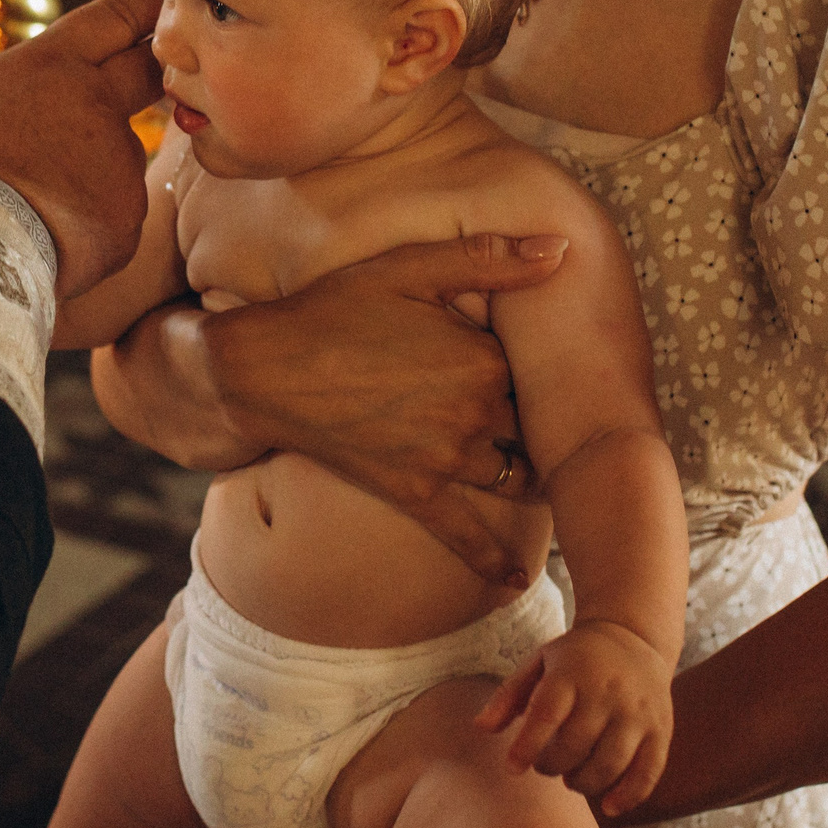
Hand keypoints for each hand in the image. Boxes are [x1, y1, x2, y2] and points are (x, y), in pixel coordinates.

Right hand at [0, 0, 164, 298]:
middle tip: (167, 65)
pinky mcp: (127, 221)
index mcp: (49, 67)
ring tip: (28, 207)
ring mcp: (118, 165)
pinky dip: (84, 230)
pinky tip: (45, 241)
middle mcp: (97, 107)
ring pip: (112, 164)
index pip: (110, 20)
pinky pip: (109, 219)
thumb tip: (4, 81)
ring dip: (85, 179)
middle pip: (144, 75)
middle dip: (155, 67)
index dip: (143, 1)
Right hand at [199, 234, 564, 578]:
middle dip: (545, 424)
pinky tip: (515, 580)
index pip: (540, 371)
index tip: (552, 363)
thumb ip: (489, 258)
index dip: (543, 367)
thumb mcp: (409, 268)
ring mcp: (444, 460)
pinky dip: (494, 560)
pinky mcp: (412, 493)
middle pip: (535, 427)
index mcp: (483, 359)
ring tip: (547, 475)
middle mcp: (473, 414)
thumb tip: (564, 247)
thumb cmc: (334, 308)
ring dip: (532, 477)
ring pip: (516, 477)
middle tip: (563, 425)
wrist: (263, 369)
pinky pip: (466, 535)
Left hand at [476, 621, 674, 817]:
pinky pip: (648, 773)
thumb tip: (479, 728)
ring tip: (570, 778)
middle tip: (544, 766)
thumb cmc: (574, 659)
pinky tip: (608, 807)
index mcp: (572, 673)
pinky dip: (628, 796)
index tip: (513, 768)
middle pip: (575, 745)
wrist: (632, 638)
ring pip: (609, 764)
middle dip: (552, 766)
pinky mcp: (661, 730)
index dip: (527, 747)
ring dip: (583, 783)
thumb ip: (508, 696)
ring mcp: (638, 712)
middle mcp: (608, 692)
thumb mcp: (537, 663)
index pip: (546, 715)